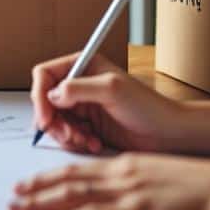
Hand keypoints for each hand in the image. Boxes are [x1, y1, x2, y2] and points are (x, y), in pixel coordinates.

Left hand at [10, 153, 209, 209]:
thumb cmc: (202, 185)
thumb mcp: (162, 175)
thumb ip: (138, 181)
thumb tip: (123, 193)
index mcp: (127, 164)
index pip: (81, 167)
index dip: (52, 174)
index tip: (31, 180)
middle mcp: (120, 174)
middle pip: (68, 178)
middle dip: (37, 187)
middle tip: (12, 194)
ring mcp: (125, 193)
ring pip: (72, 195)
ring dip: (40, 202)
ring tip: (17, 208)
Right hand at [31, 52, 209, 156]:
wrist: (169, 133)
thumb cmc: (149, 107)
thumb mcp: (112, 90)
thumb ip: (78, 88)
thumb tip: (52, 94)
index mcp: (84, 66)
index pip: (45, 75)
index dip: (40, 96)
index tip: (46, 118)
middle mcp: (80, 84)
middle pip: (46, 101)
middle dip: (53, 121)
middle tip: (68, 135)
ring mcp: (84, 106)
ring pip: (55, 121)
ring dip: (66, 135)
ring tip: (85, 140)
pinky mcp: (89, 126)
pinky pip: (68, 135)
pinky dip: (76, 143)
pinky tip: (94, 143)